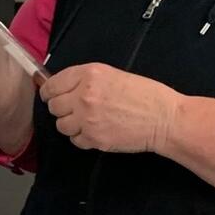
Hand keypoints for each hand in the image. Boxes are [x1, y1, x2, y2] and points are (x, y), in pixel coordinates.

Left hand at [40, 64, 179, 153]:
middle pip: (54, 106)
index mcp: (89, 75)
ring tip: (87, 121)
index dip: (50, 92)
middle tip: (75, 109)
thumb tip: (66, 88)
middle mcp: (84, 96)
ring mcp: (87, 119)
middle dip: (62, 108)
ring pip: (61, 125)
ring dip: (71, 124)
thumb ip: (87, 80)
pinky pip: (75, 140)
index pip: (53, 84)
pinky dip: (82, 137)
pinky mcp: (95, 139)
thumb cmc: (147, 95)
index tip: (52, 96)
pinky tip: (96, 131)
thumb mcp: (114, 75)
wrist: (165, 119)